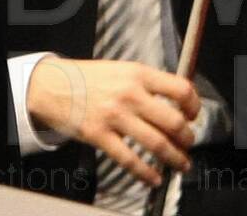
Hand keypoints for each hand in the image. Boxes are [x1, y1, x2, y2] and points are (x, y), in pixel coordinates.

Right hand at [24, 57, 197, 184]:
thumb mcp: (121, 69)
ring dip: (175, 158)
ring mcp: (115, 116)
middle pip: (174, 121)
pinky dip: (147, 174)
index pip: (180, 89)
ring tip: (181, 164)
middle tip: (188, 143)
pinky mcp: (100, 136)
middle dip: (187, 138)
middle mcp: (129, 94)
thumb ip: (147, 83)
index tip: (193, 115)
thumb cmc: (88, 78)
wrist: (52, 86)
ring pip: (157, 144)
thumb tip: (176, 103)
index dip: (194, 105)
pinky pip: (131, 160)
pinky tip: (154, 177)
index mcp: (138, 74)